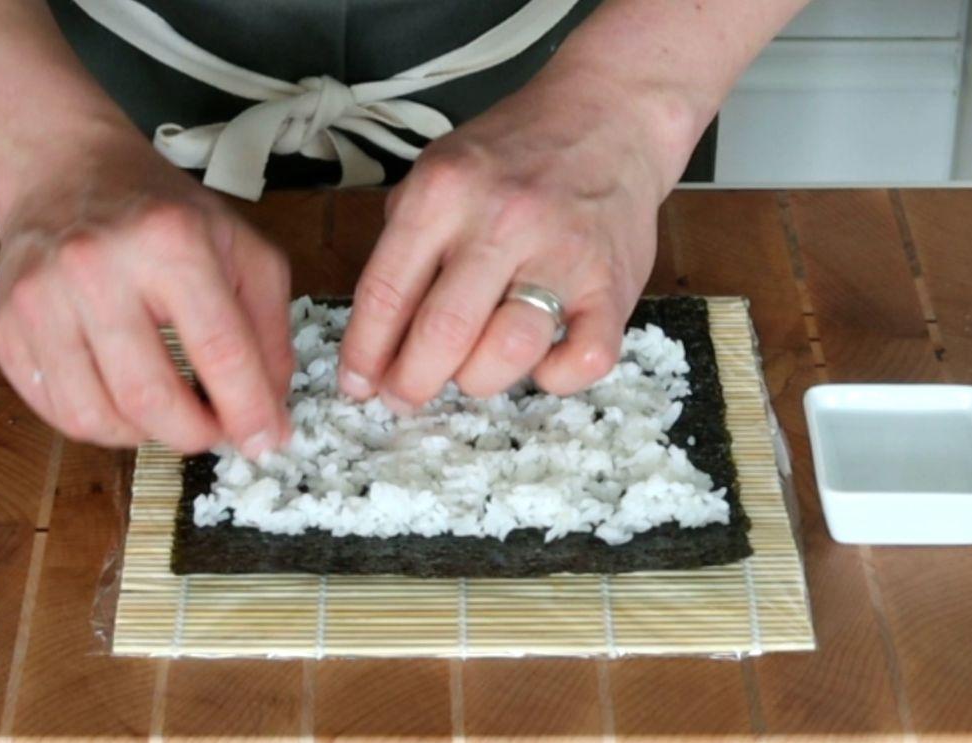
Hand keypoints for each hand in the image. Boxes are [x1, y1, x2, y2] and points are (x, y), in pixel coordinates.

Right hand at [0, 129, 292, 457]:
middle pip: (150, 396)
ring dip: (148, 436)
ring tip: (172, 413)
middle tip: (217, 432)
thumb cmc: (165, 215)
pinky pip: (57, 410)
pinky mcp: (5, 326)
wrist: (66, 171)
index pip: (219, 350)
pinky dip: (103, 424)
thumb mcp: (243, 249)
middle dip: (196, 434)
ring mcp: (40, 298)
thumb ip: (269, 328)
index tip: (268, 442)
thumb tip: (271, 408)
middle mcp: (96, 267)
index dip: (249, 410)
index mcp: (170, 241)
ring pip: (97, 417)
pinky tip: (127, 401)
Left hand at [338, 63, 696, 409]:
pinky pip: (584, 360)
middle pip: (442, 334)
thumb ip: (406, 248)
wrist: (609, 116)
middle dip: (411, 383)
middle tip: (405, 396)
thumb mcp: (438, 172)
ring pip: (509, 353)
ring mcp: (564, 254)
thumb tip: (373, 345)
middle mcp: (503, 221)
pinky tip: (542, 362)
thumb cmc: (514, 156)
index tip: (357, 385)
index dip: (364, 355)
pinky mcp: (614, 284)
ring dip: (479, 379)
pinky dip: (557, 377)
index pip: (386, 294)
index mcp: (444, 193)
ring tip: (473, 370)